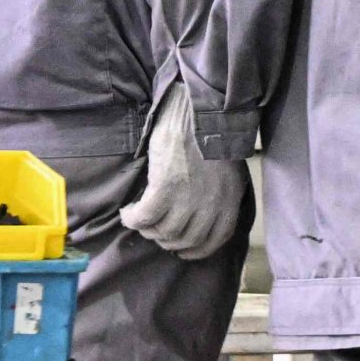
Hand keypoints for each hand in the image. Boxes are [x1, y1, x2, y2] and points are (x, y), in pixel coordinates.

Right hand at [115, 80, 246, 260]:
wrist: (198, 110)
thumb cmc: (211, 136)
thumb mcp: (227, 171)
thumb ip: (218, 196)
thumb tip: (201, 218)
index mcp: (230, 198)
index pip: (216, 240)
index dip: (197, 250)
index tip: (183, 250)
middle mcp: (211, 203)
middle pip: (186, 240)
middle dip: (168, 240)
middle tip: (156, 230)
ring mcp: (188, 197)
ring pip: (163, 232)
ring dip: (148, 229)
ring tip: (141, 217)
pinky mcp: (165, 188)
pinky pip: (144, 218)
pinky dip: (133, 219)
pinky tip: (129, 211)